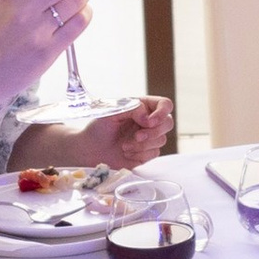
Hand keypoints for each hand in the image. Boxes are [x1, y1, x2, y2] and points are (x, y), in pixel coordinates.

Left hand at [12, 98, 174, 169]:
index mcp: (143, 107)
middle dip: (153, 132)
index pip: (165, 105)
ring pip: (161, 140)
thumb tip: (148, 118)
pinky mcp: (147, 153)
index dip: (161, 112)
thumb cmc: (98, 128)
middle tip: (137, 136)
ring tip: (124, 146)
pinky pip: (154, 153)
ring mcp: (149, 137)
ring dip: (142, 145)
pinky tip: (126, 153)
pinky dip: (140, 154)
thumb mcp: (111, 112)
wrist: (90, 150)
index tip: (148, 121)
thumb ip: (131, 109)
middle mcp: (149, 121)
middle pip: (168, 123)